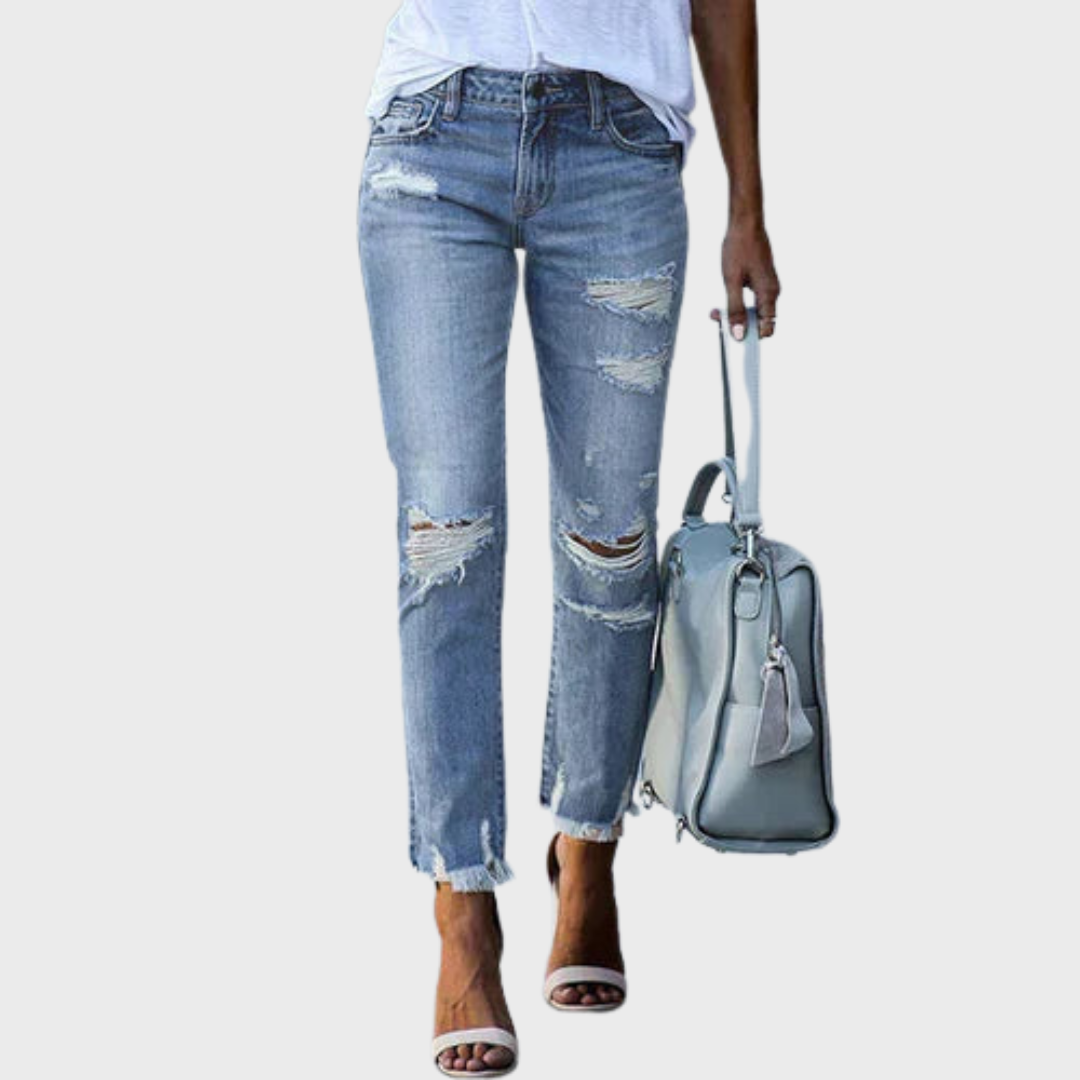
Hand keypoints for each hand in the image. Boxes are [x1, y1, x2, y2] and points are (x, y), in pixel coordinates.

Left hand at [709, 218, 780, 339]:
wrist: (745, 223)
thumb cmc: (739, 248)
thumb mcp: (731, 282)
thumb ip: (735, 310)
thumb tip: (739, 335)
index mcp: (769, 294)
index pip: (767, 328)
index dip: (752, 337)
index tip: (733, 338)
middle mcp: (772, 292)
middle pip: (759, 322)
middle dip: (739, 325)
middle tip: (718, 318)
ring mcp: (768, 287)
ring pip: (754, 311)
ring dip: (736, 314)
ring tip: (717, 310)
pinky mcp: (762, 281)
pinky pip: (752, 300)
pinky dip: (738, 303)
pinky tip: (724, 297)